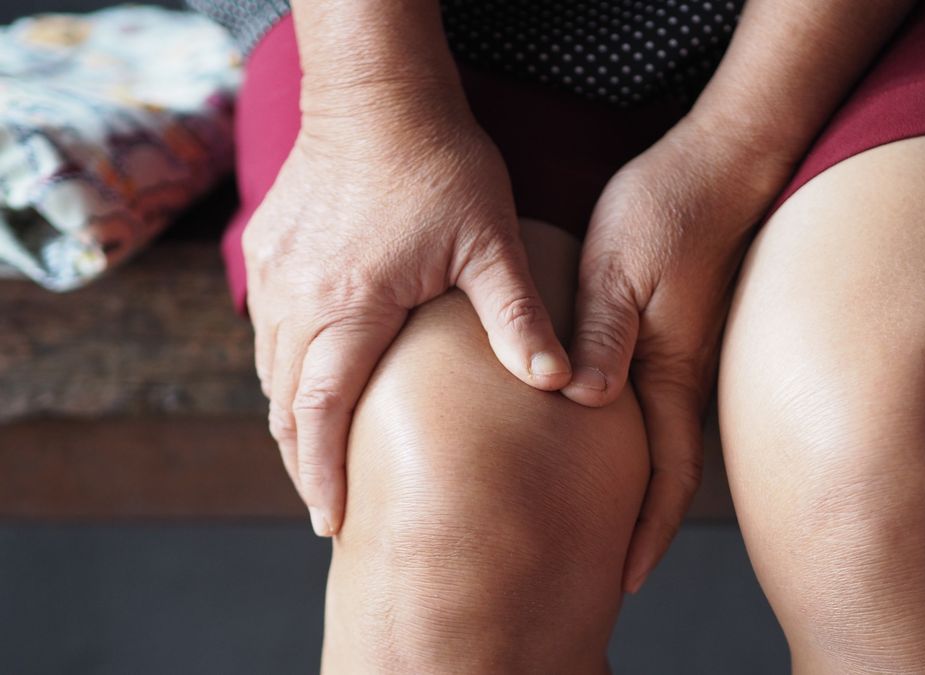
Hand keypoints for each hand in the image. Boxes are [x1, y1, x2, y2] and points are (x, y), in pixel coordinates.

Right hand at [243, 93, 570, 536]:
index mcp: (349, 306)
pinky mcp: (269, 248)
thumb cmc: (439, 165)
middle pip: (285, 403)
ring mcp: (275, 272)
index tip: (331, 518)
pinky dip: (284, 370)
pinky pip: (266, 329)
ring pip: (269, 370)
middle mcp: (297, 297)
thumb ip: (519, 318)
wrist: (377, 93)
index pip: (321, 412)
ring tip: (316, 458)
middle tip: (326, 506)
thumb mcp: (491, 243)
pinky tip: (308, 383)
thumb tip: (561, 384)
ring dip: (291, 419)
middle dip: (302, 461)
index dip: (322, 473)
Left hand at [562, 117, 797, 592]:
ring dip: (647, 490)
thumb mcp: (617, 267)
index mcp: (669, 369)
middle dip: (648, 526)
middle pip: (671, 473)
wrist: (720, 163)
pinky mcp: (682, 334)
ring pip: (667, 443)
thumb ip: (603, 334)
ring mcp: (688, 355)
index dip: (649, 530)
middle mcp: (685, 374)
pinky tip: (617, 445)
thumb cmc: (666, 208)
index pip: (667, 475)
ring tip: (612, 524)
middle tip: (616, 571)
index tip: (627, 578)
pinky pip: (663, 407)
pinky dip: (645, 445)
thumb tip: (580, 400)